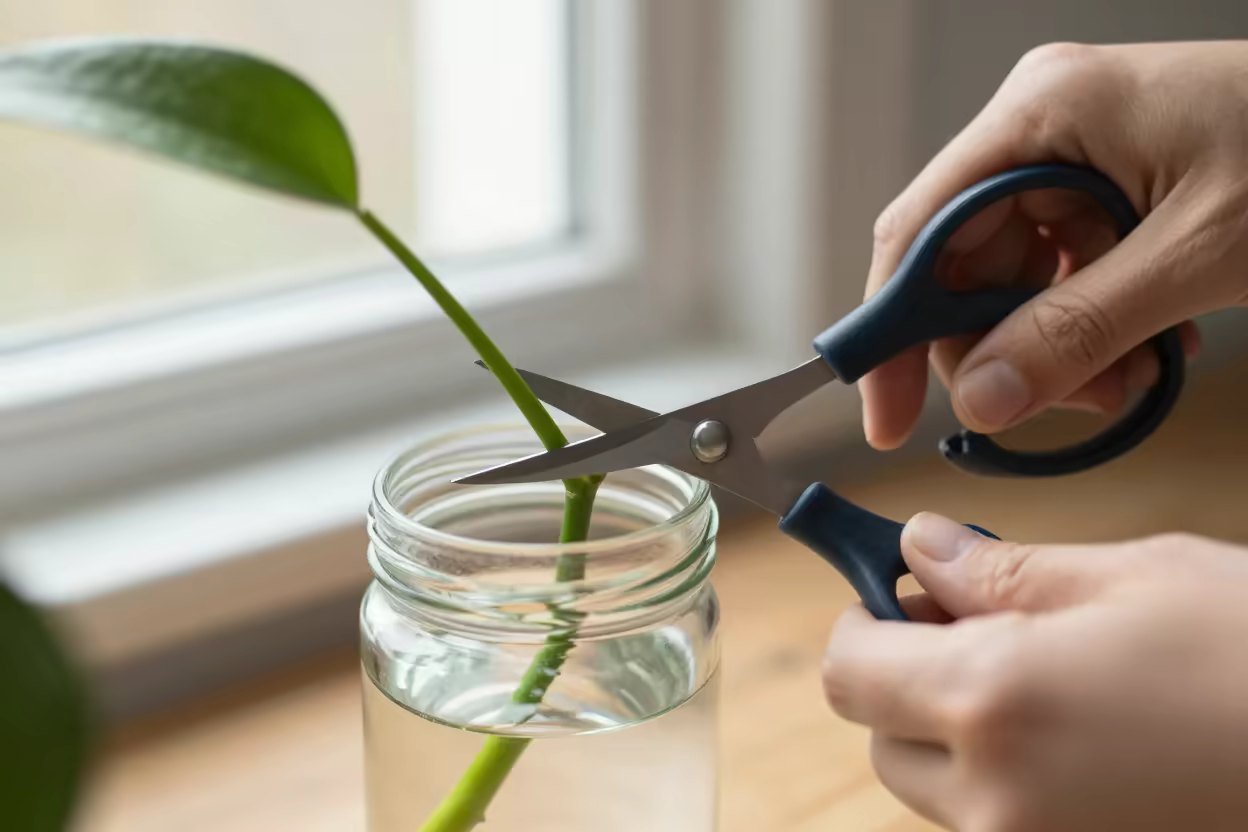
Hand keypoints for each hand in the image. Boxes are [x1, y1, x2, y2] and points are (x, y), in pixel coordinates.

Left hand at [823, 514, 1247, 831]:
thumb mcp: (1135, 577)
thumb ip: (1003, 571)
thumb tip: (921, 549)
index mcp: (994, 704)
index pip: (850, 672)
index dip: (865, 622)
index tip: (897, 590)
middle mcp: (998, 802)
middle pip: (884, 740)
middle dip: (909, 680)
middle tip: (980, 624)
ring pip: (940, 792)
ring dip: (960, 733)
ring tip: (1053, 680)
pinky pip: (1003, 826)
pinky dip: (1012, 781)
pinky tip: (1087, 734)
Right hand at [860, 40, 1247, 449]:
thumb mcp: (1199, 255)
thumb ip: (1079, 330)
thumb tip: (983, 399)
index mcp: (1041, 112)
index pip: (917, 232)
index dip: (891, 330)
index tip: (883, 412)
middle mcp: (1038, 126)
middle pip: (958, 264)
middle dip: (998, 349)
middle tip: (1052, 408)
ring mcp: (1070, 153)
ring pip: (1009, 279)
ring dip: (1050, 349)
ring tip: (1121, 383)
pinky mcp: (1105, 183)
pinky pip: (1059, 272)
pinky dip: (1086, 327)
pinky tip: (1139, 350)